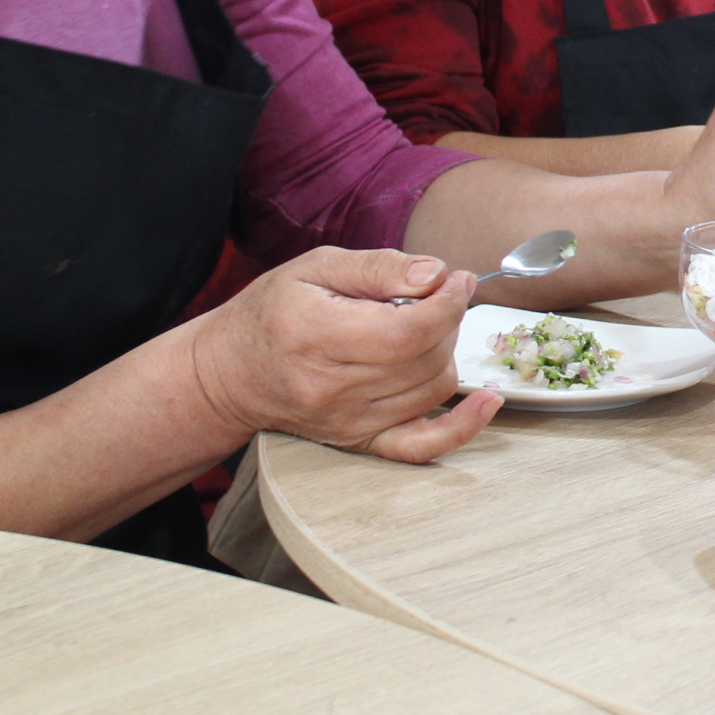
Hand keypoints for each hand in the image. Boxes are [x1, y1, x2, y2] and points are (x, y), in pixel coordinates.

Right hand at [189, 247, 498, 463]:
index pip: (408, 331)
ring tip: (428, 327)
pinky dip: (462, 427)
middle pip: (425, 359)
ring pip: (431, 389)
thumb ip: (378, 268)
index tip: (458, 280)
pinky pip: (420, 446)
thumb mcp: (315, 268)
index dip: (448, 303)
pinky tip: (487, 401)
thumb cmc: (271, 312)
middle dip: (448, 320)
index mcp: (317, 336)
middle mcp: (332, 387)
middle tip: (439, 295)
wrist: (227, 374)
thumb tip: (435, 274)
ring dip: (447, 353)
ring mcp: (346, 421)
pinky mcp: (357, 441)